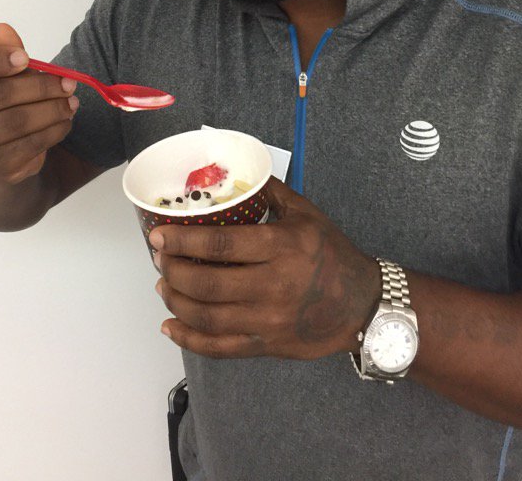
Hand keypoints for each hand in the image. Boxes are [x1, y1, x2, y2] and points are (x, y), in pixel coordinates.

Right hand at [0, 22, 78, 184]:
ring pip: (16, 122)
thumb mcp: (2, 71)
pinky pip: (29, 145)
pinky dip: (53, 131)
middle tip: (68, 82)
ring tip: (72, 102)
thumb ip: (4, 51)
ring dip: (52, 110)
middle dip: (39, 86)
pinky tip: (65, 121)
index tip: (26, 57)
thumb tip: (2, 29)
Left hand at [150, 176, 380, 359]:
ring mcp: (268, 320)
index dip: (183, 241)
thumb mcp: (306, 213)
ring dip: (176, 302)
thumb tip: (237, 171)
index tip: (159, 236)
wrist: (362, 303)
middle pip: (207, 284)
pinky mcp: (266, 345)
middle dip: (173, 271)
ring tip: (163, 285)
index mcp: (281, 247)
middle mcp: (272, 286)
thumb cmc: (332, 253)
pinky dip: (189, 340)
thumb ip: (270, 192)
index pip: (220, 245)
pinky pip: (220, 349)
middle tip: (159, 259)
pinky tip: (171, 326)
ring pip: (207, 318)